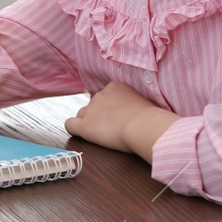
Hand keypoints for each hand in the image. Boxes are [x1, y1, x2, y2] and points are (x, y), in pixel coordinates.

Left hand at [64, 81, 178, 160]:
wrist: (145, 125)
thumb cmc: (151, 118)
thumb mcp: (143, 103)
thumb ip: (132, 104)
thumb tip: (134, 112)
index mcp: (115, 87)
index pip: (105, 97)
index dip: (110, 109)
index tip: (119, 117)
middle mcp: (100, 95)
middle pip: (93, 106)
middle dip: (99, 116)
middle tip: (112, 127)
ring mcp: (91, 110)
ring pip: (82, 115)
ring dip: (89, 123)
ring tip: (102, 134)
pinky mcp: (85, 126)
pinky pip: (70, 125)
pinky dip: (74, 129)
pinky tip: (82, 135)